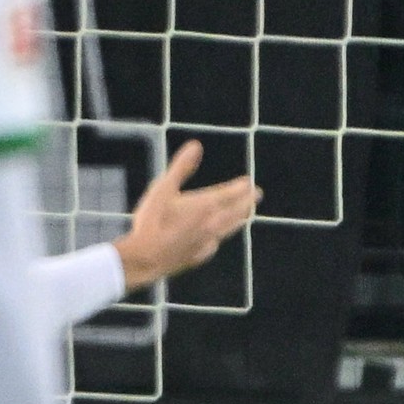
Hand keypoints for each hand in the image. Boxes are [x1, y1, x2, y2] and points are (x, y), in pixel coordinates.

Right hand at [114, 140, 258, 287]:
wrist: (146, 258)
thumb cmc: (152, 220)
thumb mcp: (163, 188)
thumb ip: (181, 167)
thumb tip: (196, 145)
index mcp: (205, 205)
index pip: (230, 194)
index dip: (241, 187)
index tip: (249, 182)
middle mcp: (211, 224)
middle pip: (236, 211)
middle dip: (247, 201)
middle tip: (257, 195)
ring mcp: (207, 242)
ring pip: (229, 228)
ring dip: (239, 219)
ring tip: (246, 215)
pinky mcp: (198, 256)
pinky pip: (214, 244)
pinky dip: (219, 237)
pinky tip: (216, 240)